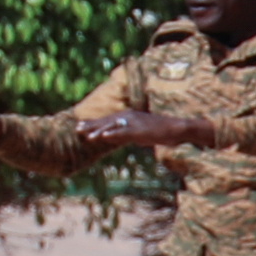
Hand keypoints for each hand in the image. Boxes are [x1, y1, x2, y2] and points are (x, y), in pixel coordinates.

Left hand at [73, 111, 211, 153]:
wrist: (178, 129)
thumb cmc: (163, 132)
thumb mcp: (142, 133)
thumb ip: (128, 135)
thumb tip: (117, 138)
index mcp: (129, 116)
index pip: (108, 120)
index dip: (94, 123)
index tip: (81, 125)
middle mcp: (129, 117)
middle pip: (106, 121)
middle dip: (91, 125)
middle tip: (77, 128)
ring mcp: (134, 123)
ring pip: (112, 126)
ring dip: (98, 130)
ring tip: (86, 136)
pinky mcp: (140, 130)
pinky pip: (123, 132)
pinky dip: (113, 134)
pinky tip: (103, 136)